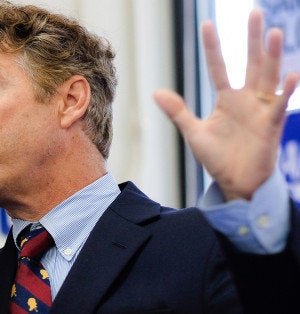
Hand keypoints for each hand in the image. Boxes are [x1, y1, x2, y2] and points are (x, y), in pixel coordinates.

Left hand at [154, 9, 297, 200]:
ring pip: (269, 77)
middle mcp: (247, 99)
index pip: (219, 67)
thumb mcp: (194, 133)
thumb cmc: (218, 157)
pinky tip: (292, 74)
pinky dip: (287, 91)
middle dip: (252, 39)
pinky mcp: (272, 126)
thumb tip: (157, 92)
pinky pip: (281, 105)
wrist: (235, 183)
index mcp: (228, 99)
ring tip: (275, 32)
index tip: (207, 24)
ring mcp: (262, 110)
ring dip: (273, 56)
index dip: (213, 47)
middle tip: (255, 12)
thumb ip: (178, 112)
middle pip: (251, 63)